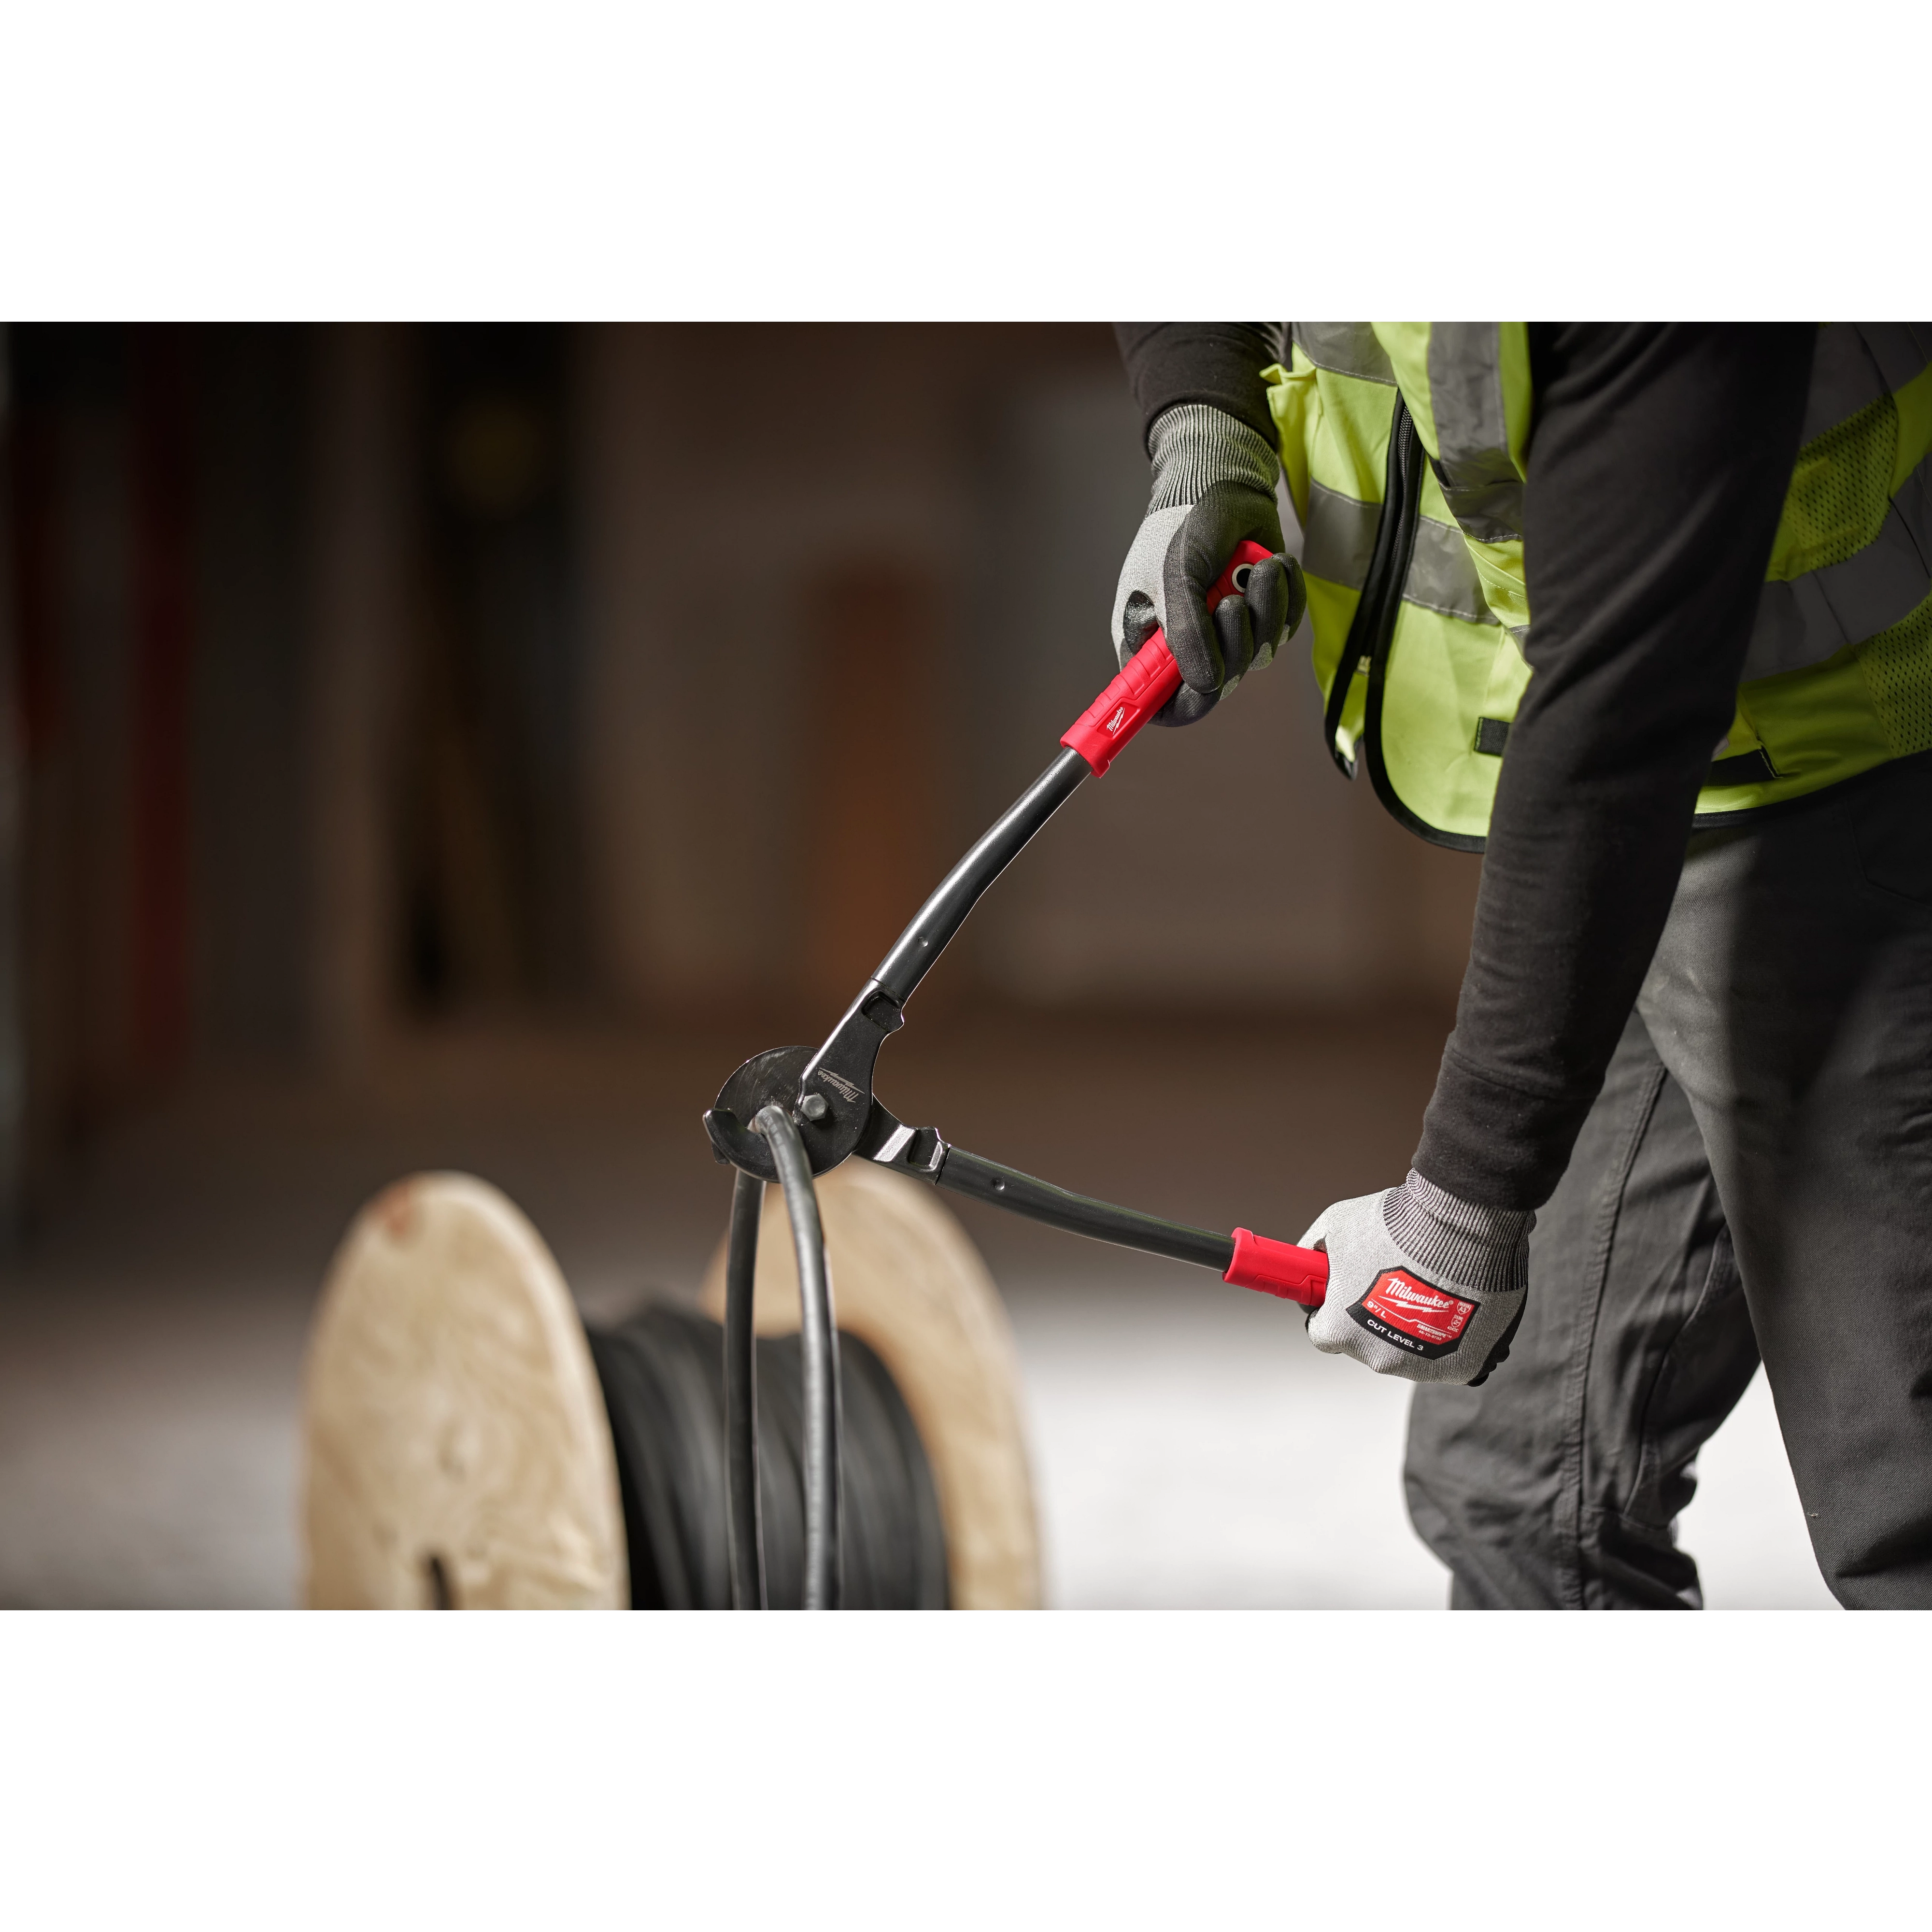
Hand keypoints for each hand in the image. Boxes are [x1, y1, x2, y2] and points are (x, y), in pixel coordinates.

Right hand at [1109, 404, 1302, 726]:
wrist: (1226, 485)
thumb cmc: (1185, 525)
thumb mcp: (1178, 575)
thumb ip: (1186, 632)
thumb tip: (1207, 685)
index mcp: (1153, 644)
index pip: (1167, 704)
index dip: (1185, 703)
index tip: (1205, 683)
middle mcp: (1191, 646)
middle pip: (1221, 685)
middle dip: (1236, 641)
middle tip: (1232, 601)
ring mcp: (1230, 634)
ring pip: (1259, 656)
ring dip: (1266, 610)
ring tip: (1259, 570)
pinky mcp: (1265, 617)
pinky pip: (1287, 629)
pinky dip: (1286, 596)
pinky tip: (1273, 566)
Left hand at [1302, 1171, 1532, 1385]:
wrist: (1460, 1227)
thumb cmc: (1398, 1227)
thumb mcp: (1336, 1226)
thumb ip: (1315, 1250)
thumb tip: (1308, 1259)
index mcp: (1340, 1331)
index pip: (1323, 1334)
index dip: (1331, 1311)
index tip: (1343, 1296)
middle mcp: (1377, 1357)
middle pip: (1366, 1342)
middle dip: (1374, 1316)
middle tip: (1392, 1282)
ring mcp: (1420, 1366)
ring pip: (1408, 1351)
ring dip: (1412, 1326)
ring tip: (1426, 1286)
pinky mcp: (1461, 1368)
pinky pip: (1447, 1357)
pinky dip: (1449, 1335)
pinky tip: (1453, 1303)